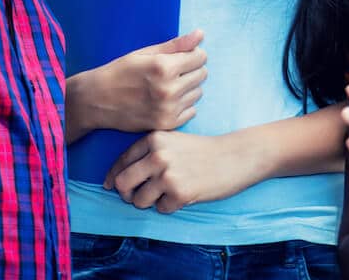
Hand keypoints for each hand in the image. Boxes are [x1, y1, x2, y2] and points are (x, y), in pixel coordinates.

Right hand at [72, 30, 206, 134]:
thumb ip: (176, 45)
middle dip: (192, 70)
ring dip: (188, 88)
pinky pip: (192, 110)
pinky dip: (183, 105)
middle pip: (202, 74)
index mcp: (164, 67)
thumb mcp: (145, 53)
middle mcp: (169, 89)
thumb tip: (201, 34)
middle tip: (173, 72)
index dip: (192, 55)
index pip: (200, 57)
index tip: (181, 57)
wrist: (96, 100)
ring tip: (168, 86)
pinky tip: (167, 101)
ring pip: (198, 92)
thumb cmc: (120, 72)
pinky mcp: (167, 124)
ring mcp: (168, 109)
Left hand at [104, 129, 268, 213]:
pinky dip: (170, 206)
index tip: (112, 186)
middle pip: (123, 184)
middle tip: (137, 196)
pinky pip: (161, 209)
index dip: (114, 177)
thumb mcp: (174, 141)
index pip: (121, 162)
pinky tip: (185, 195)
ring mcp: (168, 174)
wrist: (237, 156)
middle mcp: (157, 155)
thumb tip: (116, 179)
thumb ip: (148, 153)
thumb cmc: (204, 150)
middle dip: (127, 194)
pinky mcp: (179, 193)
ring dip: (150, 202)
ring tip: (167, 194)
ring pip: (139, 201)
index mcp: (154, 139)